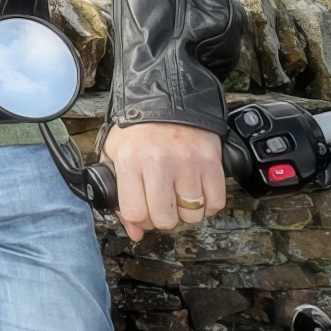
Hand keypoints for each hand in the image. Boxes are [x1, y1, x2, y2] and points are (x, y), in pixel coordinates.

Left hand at [101, 122, 224, 241]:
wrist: (168, 98)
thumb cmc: (138, 130)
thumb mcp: (115, 154)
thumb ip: (117, 194)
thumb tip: (135, 233)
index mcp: (130, 160)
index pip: (135, 213)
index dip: (139, 219)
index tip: (143, 210)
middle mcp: (158, 162)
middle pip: (165, 219)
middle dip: (163, 217)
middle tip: (162, 202)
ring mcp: (187, 163)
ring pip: (192, 215)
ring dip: (187, 210)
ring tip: (179, 193)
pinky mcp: (210, 162)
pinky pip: (216, 204)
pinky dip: (209, 204)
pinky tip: (197, 190)